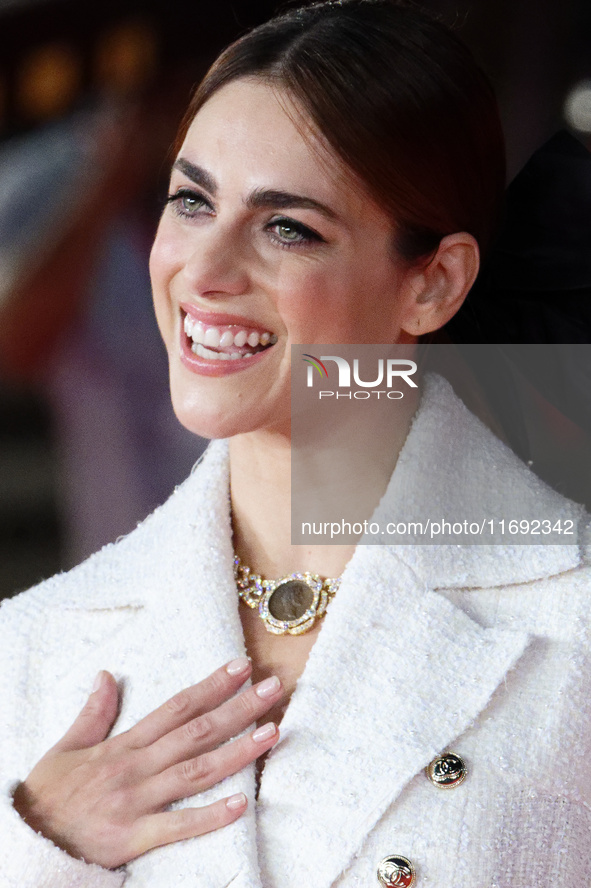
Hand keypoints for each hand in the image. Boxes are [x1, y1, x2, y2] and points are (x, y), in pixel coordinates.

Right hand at [12, 658, 280, 868]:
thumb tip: (105, 675)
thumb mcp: (67, 748)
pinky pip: (178, 825)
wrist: (27, 844)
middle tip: (273, 688)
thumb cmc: (49, 797)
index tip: (241, 667)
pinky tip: (242, 803)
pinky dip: (210, 816)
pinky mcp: (133, 838)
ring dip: (237, 752)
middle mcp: (136, 767)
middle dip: (238, 709)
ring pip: (196, 771)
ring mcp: (137, 802)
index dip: (211, 686)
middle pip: (196, 732)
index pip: (176, 707)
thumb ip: (93, 713)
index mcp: (124, 745)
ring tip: (272, 733)